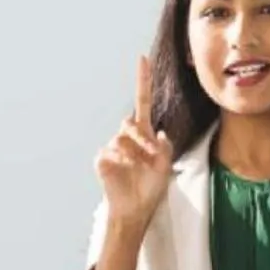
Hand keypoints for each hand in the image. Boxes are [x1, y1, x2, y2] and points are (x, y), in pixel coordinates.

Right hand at [95, 54, 174, 228]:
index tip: (142, 59)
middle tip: (149, 158)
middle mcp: (127, 138)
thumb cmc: (150, 189)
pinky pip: (111, 151)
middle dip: (141, 139)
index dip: (143, 81)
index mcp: (144, 135)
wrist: (135, 209)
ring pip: (122, 137)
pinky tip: (125, 173)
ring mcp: (113, 148)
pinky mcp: (103, 159)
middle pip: (131, 122)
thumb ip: (165, 147)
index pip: (142, 102)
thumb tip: (159, 134)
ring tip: (138, 169)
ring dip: (135, 153)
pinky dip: (121, 162)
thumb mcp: (166, 166)